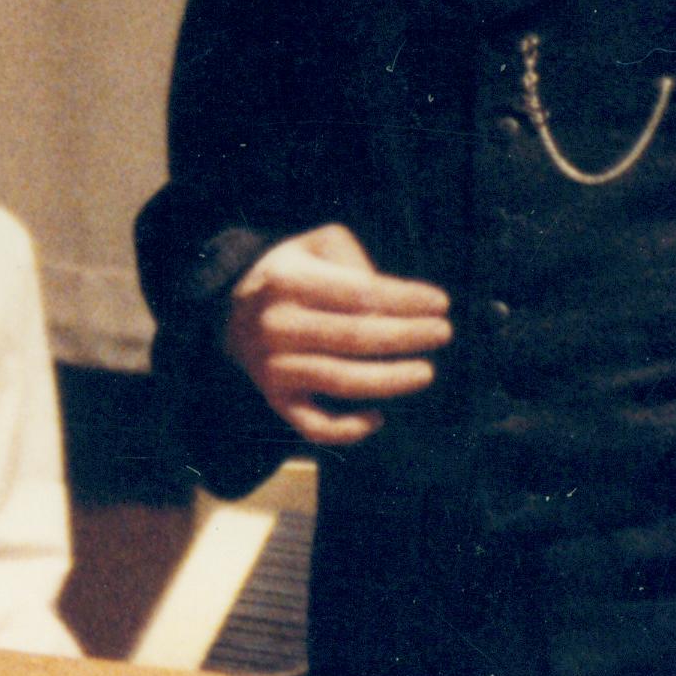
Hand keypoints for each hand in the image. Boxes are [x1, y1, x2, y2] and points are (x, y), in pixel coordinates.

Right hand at [224, 224, 453, 445]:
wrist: (232, 311)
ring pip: (339, 381)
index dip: (404, 299)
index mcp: (288, 281)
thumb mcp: (315, 245)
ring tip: (426, 372)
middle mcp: (276, 325)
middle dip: (406, 336)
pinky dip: (346, 429)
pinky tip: (378, 418)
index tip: (441, 302)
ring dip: (388, 380)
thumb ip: (353, 257)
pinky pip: (313, 425)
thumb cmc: (293, 273)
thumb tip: (389, 297)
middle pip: (353, 337)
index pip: (357, 292)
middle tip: (443, 333)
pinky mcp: (275, 400)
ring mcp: (273, 368)